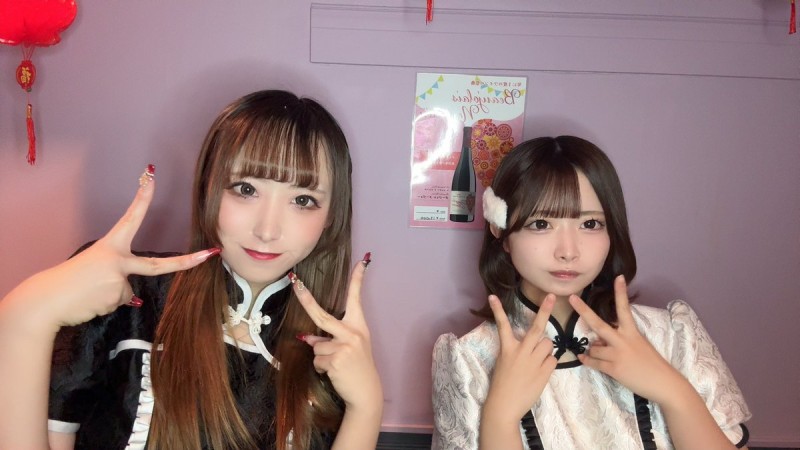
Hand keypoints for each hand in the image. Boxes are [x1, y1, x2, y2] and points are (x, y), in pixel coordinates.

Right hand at [4, 165, 218, 332]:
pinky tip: (90, 301)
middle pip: (158, 264)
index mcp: (110, 246)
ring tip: (89, 293)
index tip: (152, 176)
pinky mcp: (116, 297)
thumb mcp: (95, 272)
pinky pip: (119, 302)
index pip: (131, 217)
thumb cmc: (69, 284)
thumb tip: (134, 298)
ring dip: (110, 295)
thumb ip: (118, 278)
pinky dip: (106, 304)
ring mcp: (119, 278)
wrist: (47, 301)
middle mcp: (118, 259)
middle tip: (210, 254)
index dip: (143, 198)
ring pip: (127, 291)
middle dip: (187, 261)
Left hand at [292, 255, 381, 412]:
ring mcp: (344, 345)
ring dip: (321, 358)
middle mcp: (353, 332)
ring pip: (316, 346)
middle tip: (294, 282)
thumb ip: (331, 339)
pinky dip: (321, 368)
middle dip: (305, 299)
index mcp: (358, 326)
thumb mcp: (349, 349)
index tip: (363, 260)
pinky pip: (317, 360)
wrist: (366, 392)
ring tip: (337, 366)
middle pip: (322, 314)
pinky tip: (334, 373)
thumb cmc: (357, 368)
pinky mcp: (336, 359)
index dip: (358, 279)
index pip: (357, 298)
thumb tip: (309, 338)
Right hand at [483, 294, 556, 424]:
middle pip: (537, 328)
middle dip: (545, 310)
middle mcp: (521, 352)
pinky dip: (549, 364)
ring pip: (549, 344)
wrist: (504, 406)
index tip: (492, 296)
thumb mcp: (503, 363)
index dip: (498, 310)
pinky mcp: (544, 373)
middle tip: (550, 296)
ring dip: (546, 349)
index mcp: (507, 349)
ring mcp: (534, 362)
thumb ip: (516, 351)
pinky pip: (553, 360)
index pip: (502, 325)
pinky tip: (541, 372)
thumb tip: (534, 344)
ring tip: (539, 359)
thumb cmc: (501, 385)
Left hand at [570, 275, 683, 402]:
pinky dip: (587, 360)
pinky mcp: (614, 368)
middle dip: (583, 310)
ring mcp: (617, 354)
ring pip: (593, 348)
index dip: (621, 293)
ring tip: (602, 355)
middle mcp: (623, 340)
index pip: (625, 309)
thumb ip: (620, 339)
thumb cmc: (652, 363)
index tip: (618, 277)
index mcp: (632, 332)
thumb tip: (599, 340)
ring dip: (593, 350)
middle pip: (598, 324)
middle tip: (572, 297)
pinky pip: (593, 362)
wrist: (663, 383)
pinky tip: (583, 358)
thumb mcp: (639, 344)